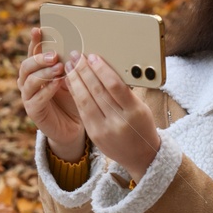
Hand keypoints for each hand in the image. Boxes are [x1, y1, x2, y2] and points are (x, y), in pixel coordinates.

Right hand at [19, 27, 85, 159]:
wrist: (74, 126)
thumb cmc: (75, 99)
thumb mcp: (74, 79)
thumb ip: (71, 66)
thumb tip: (78, 47)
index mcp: (37, 70)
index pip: (33, 52)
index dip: (34, 41)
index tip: (38, 29)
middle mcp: (28, 82)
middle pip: (26, 65)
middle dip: (40, 58)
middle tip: (55, 55)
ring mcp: (29, 96)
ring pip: (29, 80)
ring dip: (44, 73)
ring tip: (59, 68)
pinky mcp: (33, 111)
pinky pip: (36, 99)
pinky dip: (47, 90)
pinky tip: (57, 84)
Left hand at [65, 52, 161, 175]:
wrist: (141, 156)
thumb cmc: (142, 127)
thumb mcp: (140, 108)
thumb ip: (124, 92)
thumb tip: (103, 69)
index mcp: (134, 111)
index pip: (115, 86)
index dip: (101, 69)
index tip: (93, 57)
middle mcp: (118, 121)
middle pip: (97, 91)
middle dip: (85, 71)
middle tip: (77, 56)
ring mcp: (104, 129)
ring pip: (86, 100)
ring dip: (76, 80)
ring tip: (70, 66)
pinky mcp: (94, 135)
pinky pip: (82, 110)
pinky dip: (75, 94)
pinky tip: (71, 83)